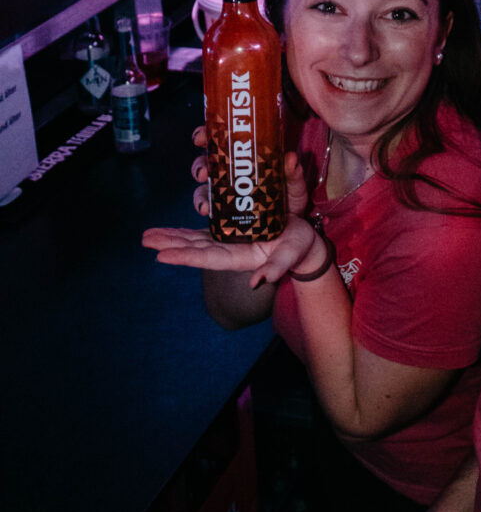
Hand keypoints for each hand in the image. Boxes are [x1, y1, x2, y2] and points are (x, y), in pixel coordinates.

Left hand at [142, 213, 318, 287]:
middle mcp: (230, 250)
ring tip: (148, 236)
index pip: (208, 258)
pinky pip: (205, 232)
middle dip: (171, 244)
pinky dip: (186, 232)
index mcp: (242, 258)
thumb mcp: (293, 254)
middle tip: (145, 240)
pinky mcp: (233, 232)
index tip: (162, 256)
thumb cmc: (300, 248)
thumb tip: (260, 281)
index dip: (186, 257)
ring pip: (195, 240)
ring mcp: (229, 242)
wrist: (304, 244)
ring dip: (172, 238)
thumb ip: (278, 267)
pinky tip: (171, 231)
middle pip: (195, 249)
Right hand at [189, 124, 307, 218]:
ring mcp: (225, 189)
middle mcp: (232, 170)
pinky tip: (205, 208)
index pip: (225, 138)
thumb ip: (293, 173)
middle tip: (203, 170)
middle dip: (200, 162)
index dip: (210, 132)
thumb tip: (290, 158)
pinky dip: (202, 204)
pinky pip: (205, 203)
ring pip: (204, 181)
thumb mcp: (295, 185)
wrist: (286, 228)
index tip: (202, 135)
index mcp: (248, 156)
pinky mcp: (219, 208)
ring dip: (199, 184)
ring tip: (204, 189)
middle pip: (209, 159)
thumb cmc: (290, 200)